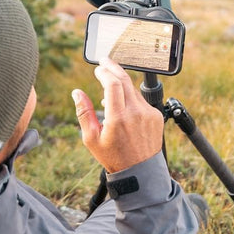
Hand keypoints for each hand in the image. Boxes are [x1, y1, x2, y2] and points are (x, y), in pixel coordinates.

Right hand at [72, 58, 164, 173]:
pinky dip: (131, 98)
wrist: (140, 172)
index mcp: (118, 118)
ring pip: (133, 89)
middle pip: (125, 80)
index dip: (104, 72)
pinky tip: (123, 105)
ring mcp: (148, 114)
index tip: (98, 69)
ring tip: (110, 86)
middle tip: (105, 61)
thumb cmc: (113, 157)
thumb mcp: (91, 139)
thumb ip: (84, 113)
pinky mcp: (156, 116)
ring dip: (121, 84)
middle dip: (113, 67)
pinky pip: (142, 100)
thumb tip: (77, 92)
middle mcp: (135, 113)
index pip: (113, 83)